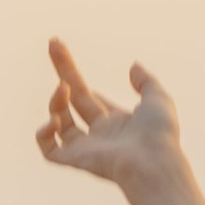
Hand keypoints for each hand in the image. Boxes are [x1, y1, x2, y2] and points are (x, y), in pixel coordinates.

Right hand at [36, 38, 181, 186]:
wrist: (153, 161)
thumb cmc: (160, 134)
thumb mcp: (158, 98)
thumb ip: (146, 81)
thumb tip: (133, 65)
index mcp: (115, 122)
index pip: (89, 99)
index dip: (76, 80)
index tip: (64, 54)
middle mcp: (98, 135)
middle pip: (72, 100)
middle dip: (63, 72)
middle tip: (53, 43)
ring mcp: (85, 148)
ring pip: (59, 122)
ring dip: (55, 101)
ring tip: (62, 88)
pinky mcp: (75, 160)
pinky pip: (48, 149)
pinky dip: (44, 133)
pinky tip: (55, 118)